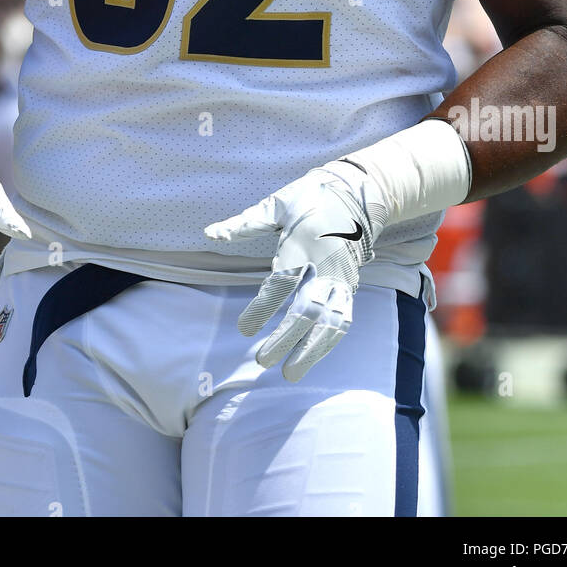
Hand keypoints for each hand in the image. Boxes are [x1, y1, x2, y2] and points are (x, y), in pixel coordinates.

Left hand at [205, 162, 388, 382]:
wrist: (357, 193)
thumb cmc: (309, 199)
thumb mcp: (276, 205)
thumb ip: (244, 223)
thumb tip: (210, 232)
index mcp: (302, 245)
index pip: (281, 283)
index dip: (263, 308)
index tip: (244, 329)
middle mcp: (325, 265)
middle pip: (308, 309)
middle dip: (286, 338)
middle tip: (262, 361)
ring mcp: (342, 278)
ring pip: (331, 321)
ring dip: (312, 350)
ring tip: (291, 374)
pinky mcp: (351, 286)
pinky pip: (343, 319)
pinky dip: (328, 342)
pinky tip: (312, 357)